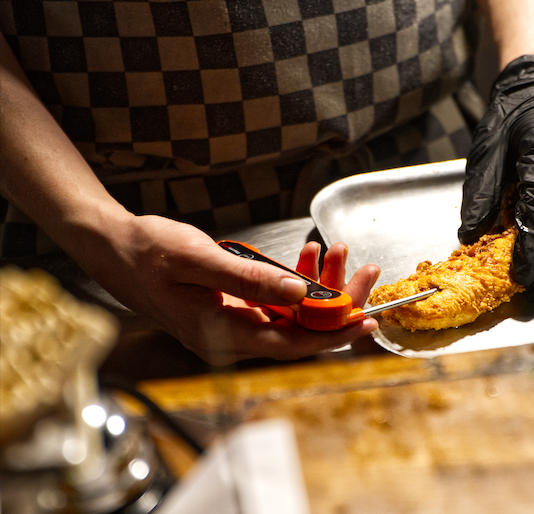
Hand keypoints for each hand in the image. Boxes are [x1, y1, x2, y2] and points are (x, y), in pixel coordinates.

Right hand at [77, 214, 379, 364]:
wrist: (112, 245)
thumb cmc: (146, 252)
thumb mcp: (198, 259)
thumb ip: (249, 278)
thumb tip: (299, 291)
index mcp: (219, 331)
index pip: (289, 344)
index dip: (331, 336)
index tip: (365, 323)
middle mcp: (229, 333)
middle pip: (297, 330)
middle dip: (336, 305)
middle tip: (365, 276)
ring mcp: (231, 320)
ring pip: (289, 312)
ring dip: (318, 287)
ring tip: (340, 254)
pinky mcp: (231, 305)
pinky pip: (274, 299)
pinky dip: (295, 280)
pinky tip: (308, 257)